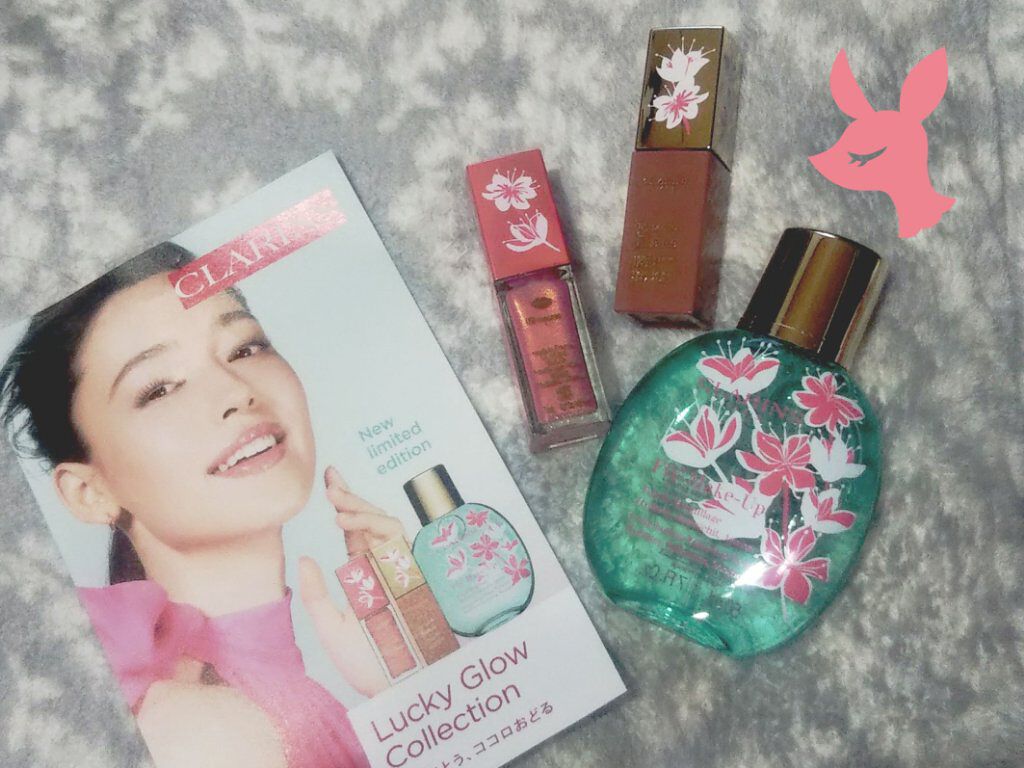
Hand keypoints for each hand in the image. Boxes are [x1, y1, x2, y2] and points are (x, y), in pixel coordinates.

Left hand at [297, 466, 408, 697]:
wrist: (395, 686)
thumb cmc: (366, 664)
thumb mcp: (331, 628)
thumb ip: (316, 594)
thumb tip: (304, 557)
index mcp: (364, 576)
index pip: (354, 531)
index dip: (345, 503)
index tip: (330, 480)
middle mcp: (382, 567)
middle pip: (370, 521)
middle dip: (352, 495)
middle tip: (331, 480)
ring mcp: (397, 569)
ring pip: (385, 523)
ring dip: (361, 507)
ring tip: (335, 504)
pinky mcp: (409, 572)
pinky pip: (396, 538)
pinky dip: (373, 523)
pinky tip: (347, 521)